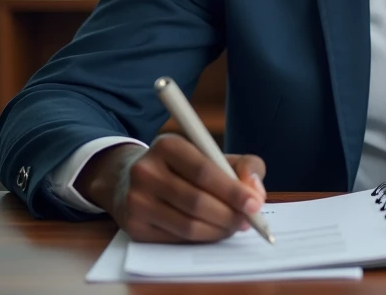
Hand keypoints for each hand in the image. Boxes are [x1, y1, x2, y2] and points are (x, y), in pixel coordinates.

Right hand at [75, 134, 266, 242]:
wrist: (129, 178)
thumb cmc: (182, 167)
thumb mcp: (210, 154)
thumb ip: (242, 166)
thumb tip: (256, 191)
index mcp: (167, 146)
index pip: (204, 171)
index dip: (232, 190)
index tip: (255, 204)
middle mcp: (145, 171)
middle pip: (196, 202)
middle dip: (229, 215)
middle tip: (248, 221)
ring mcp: (135, 201)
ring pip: (187, 225)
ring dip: (218, 231)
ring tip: (234, 227)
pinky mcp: (133, 227)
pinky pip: (175, 240)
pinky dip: (200, 239)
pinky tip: (212, 232)